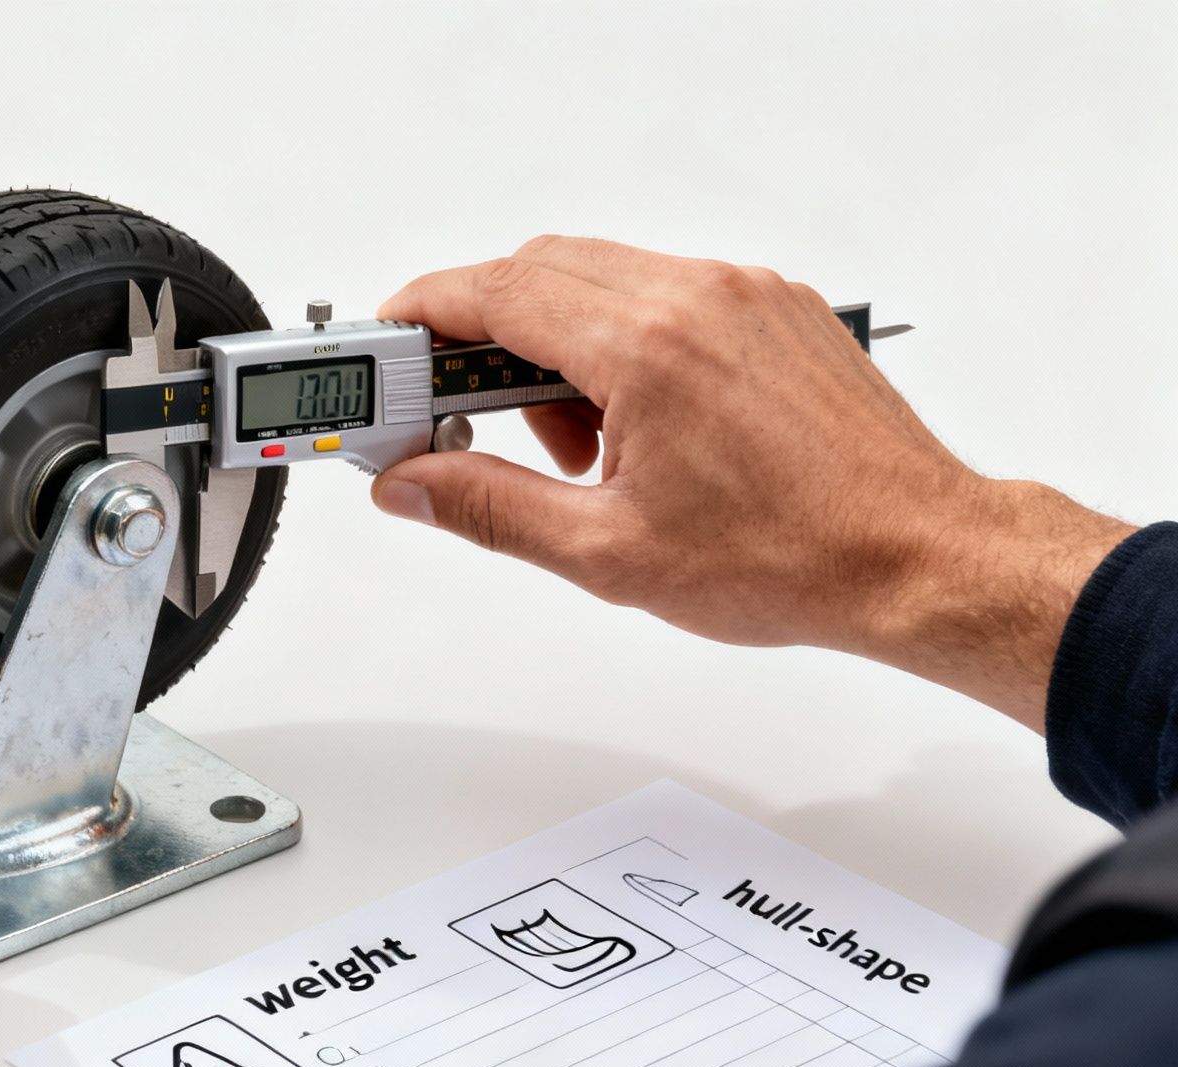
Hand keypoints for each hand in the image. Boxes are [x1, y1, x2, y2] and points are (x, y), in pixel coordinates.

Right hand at [373, 237, 1133, 728]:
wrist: (917, 556)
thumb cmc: (791, 558)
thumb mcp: (608, 554)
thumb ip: (489, 510)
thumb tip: (411, 486)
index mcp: (648, 347)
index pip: (495, 292)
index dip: (421, 313)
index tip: (386, 346)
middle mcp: (697, 297)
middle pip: (540, 271)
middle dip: (481, 336)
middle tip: (458, 415)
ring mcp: (743, 294)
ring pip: (603, 279)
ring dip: (553, 344)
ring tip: (567, 447)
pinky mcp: (775, 308)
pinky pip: (665, 293)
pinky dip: (620, 342)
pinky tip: (628, 427)